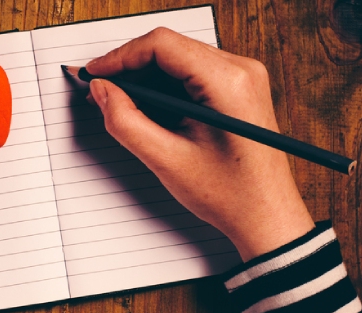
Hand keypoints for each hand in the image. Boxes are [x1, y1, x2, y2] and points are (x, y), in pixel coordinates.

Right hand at [85, 28, 314, 260]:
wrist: (267, 217)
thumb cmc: (231, 195)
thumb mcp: (166, 160)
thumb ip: (125, 121)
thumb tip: (102, 91)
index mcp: (228, 83)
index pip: (161, 45)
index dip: (120, 56)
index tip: (95, 73)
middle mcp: (241, 71)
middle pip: (170, 48)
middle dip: (130, 67)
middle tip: (100, 89)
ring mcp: (244, 78)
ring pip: (179, 59)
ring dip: (146, 77)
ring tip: (118, 101)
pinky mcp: (240, 89)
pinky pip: (193, 73)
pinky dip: (165, 85)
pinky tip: (146, 107)